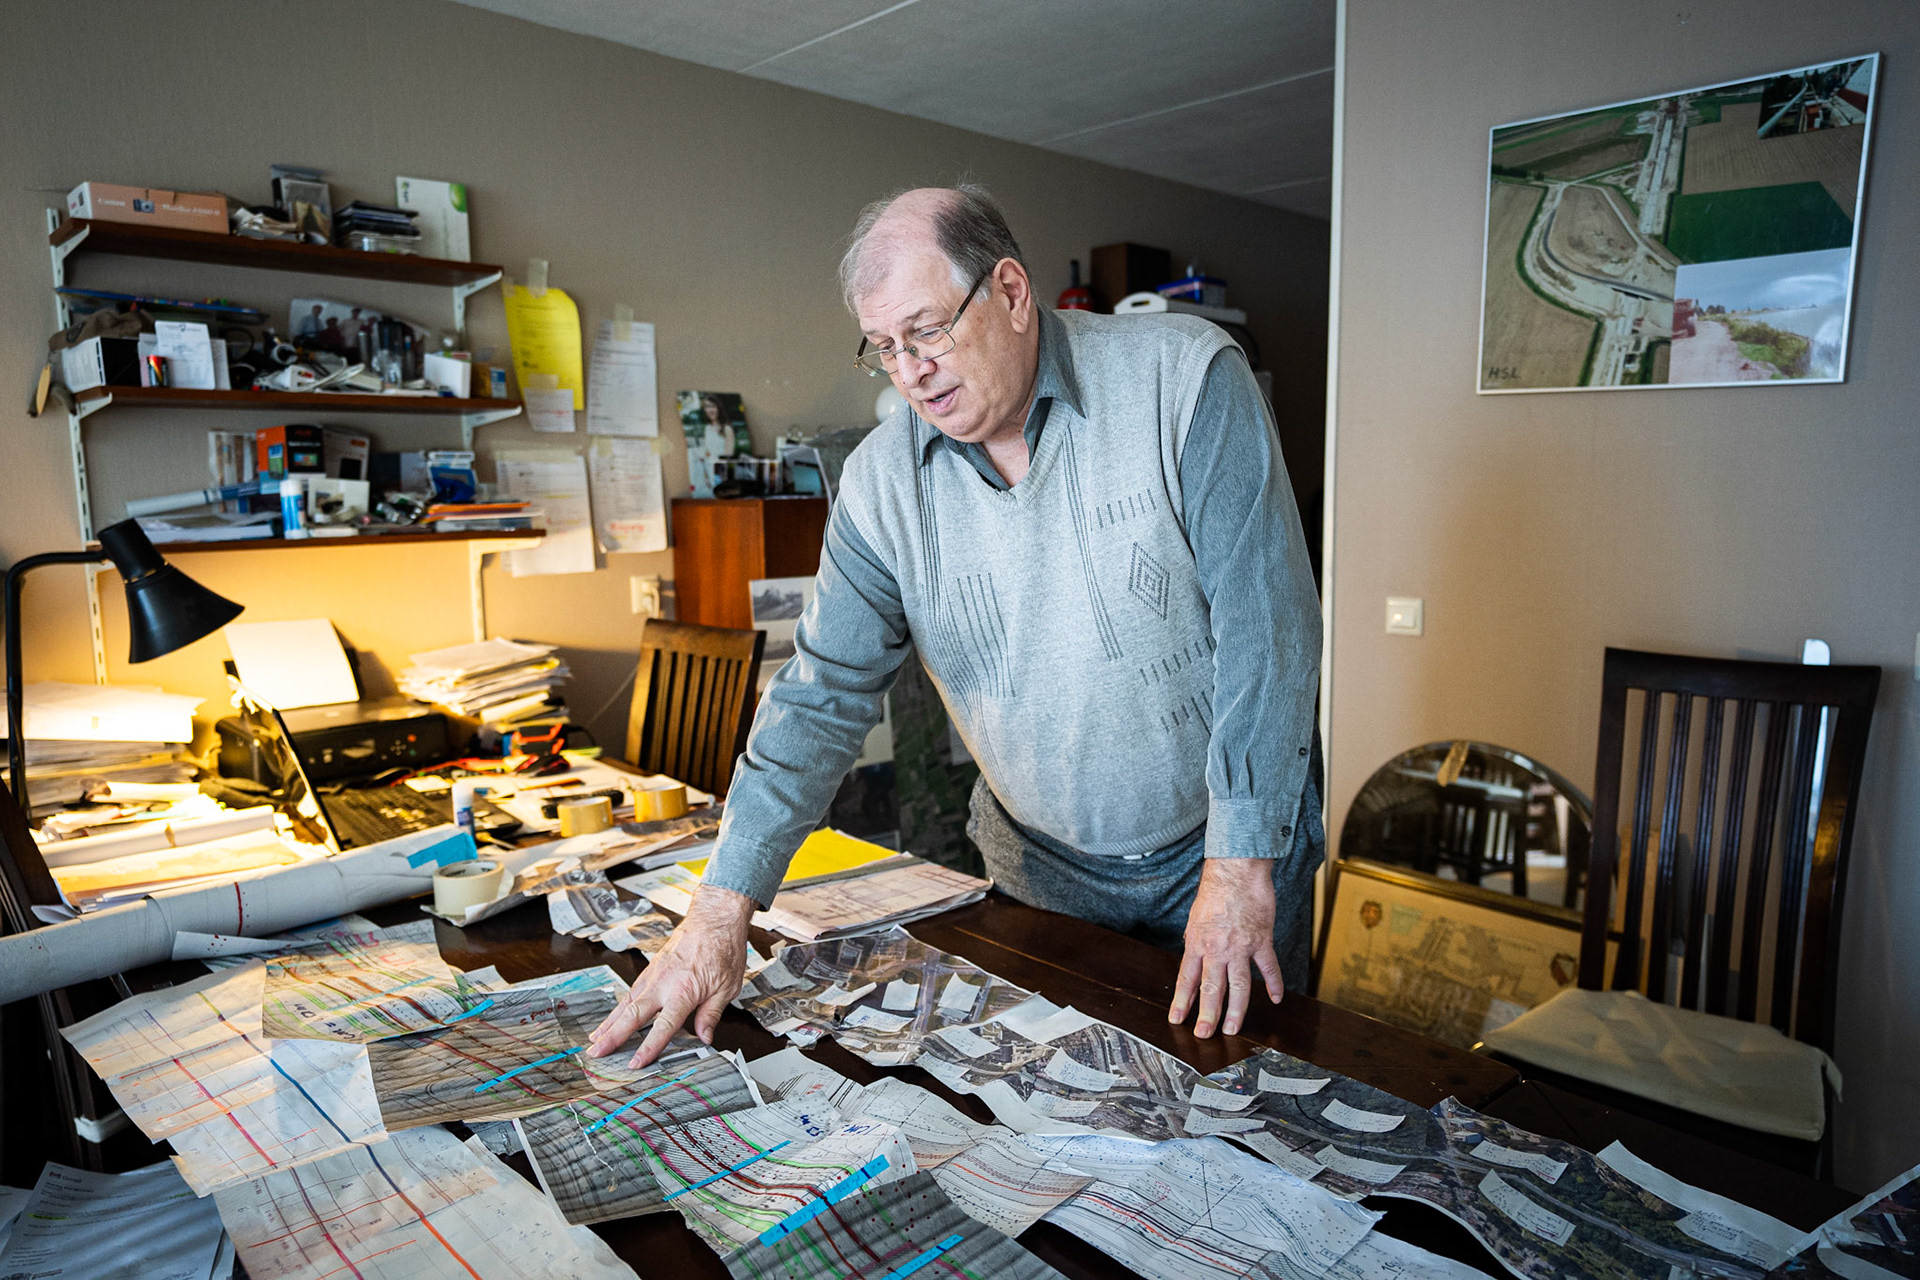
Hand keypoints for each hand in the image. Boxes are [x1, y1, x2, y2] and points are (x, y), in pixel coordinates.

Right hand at [586, 884, 753, 1067]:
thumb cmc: (723, 949)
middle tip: (596, 1053)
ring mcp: (654, 974)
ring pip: (626, 1002)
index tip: (635, 1063)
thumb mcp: (727, 987)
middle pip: (632, 1015)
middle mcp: (663, 983)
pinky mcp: (652, 968)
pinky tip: (612, 1017)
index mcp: (683, 991)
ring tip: (595, 1039)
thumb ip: (711, 1015)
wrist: (714, 918)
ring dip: (609, 1022)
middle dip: (612, 1036)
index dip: (648, 1047)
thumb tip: (705, 1038)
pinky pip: (632, 991)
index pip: (663, 1026)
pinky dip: (619, 1006)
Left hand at [1169, 858, 1282, 1037]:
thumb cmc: (1215, 891)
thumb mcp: (1195, 918)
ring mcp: (1240, 947)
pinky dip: (1274, 984)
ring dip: (1236, 1010)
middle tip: (1204, 1034)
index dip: (1182, 1002)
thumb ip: (1196, 942)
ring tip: (1232, 1029)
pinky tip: (1275, 998)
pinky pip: (1268, 968)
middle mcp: (1217, 949)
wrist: (1237, 871)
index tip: (1177, 1019)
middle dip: (1207, 1015)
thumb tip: (1195, 960)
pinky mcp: (1261, 941)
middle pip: (1211, 989)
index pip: (1186, 979)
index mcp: (1197, 943)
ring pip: (1239, 986)